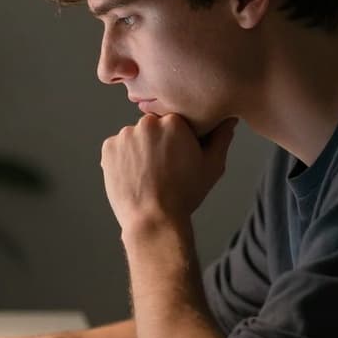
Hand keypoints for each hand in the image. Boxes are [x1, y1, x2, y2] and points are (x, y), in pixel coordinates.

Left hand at [101, 115, 238, 233]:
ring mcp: (125, 135)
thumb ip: (221, 137)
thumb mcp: (212, 166)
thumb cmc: (185, 195)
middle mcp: (147, 123)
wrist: (153, 219)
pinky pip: (117, 147)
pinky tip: (134, 176)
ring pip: (135, 137)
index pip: (176, 121)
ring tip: (148, 174)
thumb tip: (229, 119)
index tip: (179, 157)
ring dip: (140, 149)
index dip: (179, 139)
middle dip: (158, 142)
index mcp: (174, 121)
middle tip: (164, 168)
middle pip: (154, 127)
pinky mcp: (108, 148)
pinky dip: (123, 158)